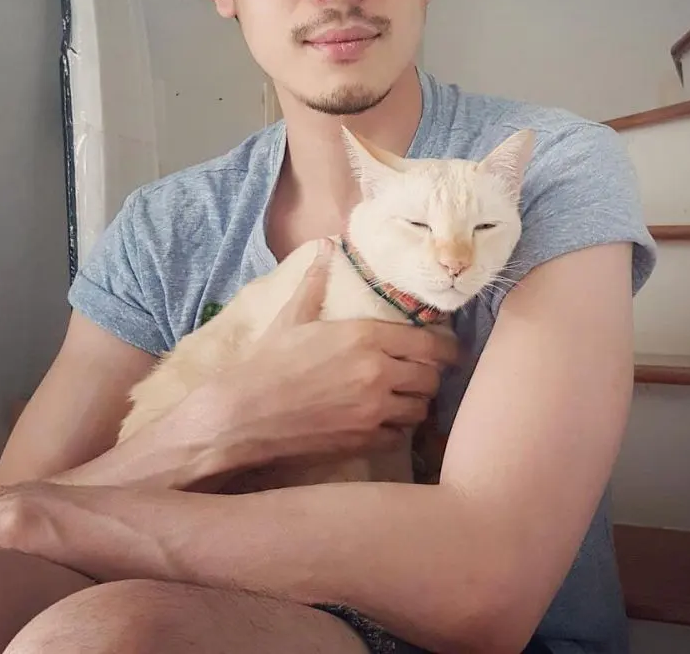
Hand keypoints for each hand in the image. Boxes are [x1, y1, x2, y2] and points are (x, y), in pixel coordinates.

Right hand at [187, 238, 460, 470]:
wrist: (240, 414)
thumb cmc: (266, 361)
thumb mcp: (292, 316)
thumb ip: (316, 282)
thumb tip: (324, 247)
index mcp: (366, 336)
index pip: (431, 343)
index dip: (446, 348)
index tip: (450, 350)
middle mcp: (378, 372)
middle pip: (432, 377)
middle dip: (430, 375)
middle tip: (421, 374)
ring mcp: (373, 410)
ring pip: (421, 408)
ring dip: (417, 402)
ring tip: (405, 398)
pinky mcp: (363, 441)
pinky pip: (401, 435)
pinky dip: (399, 428)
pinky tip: (385, 421)